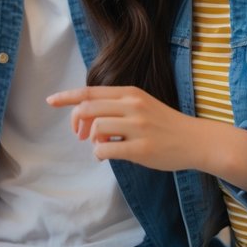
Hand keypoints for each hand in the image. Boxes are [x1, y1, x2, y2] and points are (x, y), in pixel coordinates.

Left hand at [47, 85, 200, 171]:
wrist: (195, 140)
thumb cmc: (165, 124)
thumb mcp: (142, 104)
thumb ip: (117, 106)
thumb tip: (87, 117)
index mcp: (131, 93)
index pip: (91, 91)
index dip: (68, 96)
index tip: (50, 101)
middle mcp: (133, 106)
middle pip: (89, 108)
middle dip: (76, 122)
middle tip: (78, 135)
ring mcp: (138, 127)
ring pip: (96, 128)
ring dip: (91, 140)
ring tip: (100, 145)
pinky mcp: (142, 148)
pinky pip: (106, 150)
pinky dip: (99, 154)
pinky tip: (106, 155)